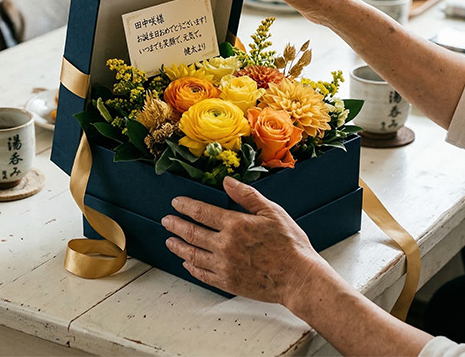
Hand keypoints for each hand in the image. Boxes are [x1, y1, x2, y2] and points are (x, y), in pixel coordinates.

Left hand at [162, 176, 326, 305]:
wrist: (298, 278)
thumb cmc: (289, 244)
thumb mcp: (272, 212)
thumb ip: (247, 196)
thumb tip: (227, 181)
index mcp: (235, 225)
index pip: (201, 212)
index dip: (185, 206)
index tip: (176, 203)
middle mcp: (225, 246)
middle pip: (191, 233)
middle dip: (175, 225)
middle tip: (166, 220)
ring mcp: (224, 266)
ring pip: (192, 255)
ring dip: (178, 246)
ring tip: (169, 241)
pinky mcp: (228, 282)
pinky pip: (202, 274)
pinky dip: (191, 267)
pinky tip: (187, 262)